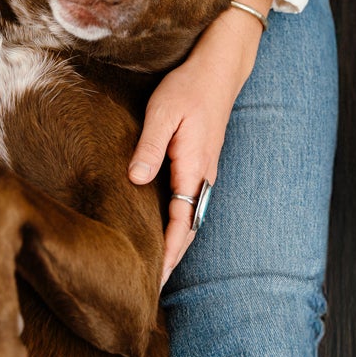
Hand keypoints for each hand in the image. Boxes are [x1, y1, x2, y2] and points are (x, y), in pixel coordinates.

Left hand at [128, 0, 273, 285]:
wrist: (220, 67)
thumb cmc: (188, 86)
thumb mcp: (162, 112)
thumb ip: (148, 147)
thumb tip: (135, 180)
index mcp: (193, 168)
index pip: (180, 222)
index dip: (167, 253)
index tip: (154, 279)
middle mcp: (202, 176)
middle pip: (187, 229)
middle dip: (170, 260)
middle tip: (149, 289)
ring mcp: (203, 171)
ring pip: (189, 218)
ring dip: (174, 245)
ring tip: (154, 270)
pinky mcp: (199, 164)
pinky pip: (189, 203)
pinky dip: (177, 225)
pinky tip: (163, 232)